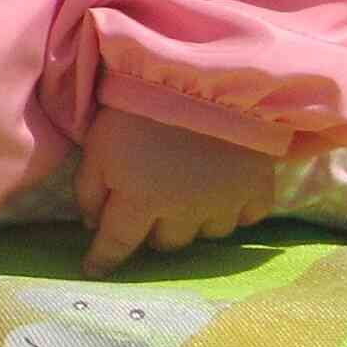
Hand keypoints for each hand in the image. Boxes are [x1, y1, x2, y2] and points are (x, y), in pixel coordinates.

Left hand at [78, 105, 280, 275]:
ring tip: (190, 193)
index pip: (117, 244)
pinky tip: (226, 191)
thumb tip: (93, 225)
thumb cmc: (139, 107)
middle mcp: (184, 212)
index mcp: (140, 201)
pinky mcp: (258, 189)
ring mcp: (224, 203)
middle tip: (152, 207)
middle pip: (166, 243)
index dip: (103, 260)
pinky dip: (236, 210)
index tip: (95, 271)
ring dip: (195, 220)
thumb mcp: (97, 145)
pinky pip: (248, 217)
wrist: (202, 75)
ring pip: (207, 234)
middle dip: (154, 230)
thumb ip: (89, 189)